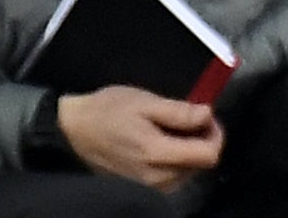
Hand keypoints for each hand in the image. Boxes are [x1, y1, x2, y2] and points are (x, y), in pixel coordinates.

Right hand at [55, 87, 221, 188]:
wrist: (71, 129)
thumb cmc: (109, 110)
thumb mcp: (147, 102)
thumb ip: (180, 112)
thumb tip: (208, 115)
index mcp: (158, 154)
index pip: (209, 155)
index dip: (215, 133)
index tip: (206, 115)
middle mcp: (155, 178)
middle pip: (200, 165)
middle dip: (203, 139)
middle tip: (190, 117)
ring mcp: (146, 185)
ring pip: (187, 172)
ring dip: (189, 149)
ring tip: (175, 127)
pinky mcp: (138, 185)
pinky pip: (170, 176)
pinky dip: (175, 159)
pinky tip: (163, 140)